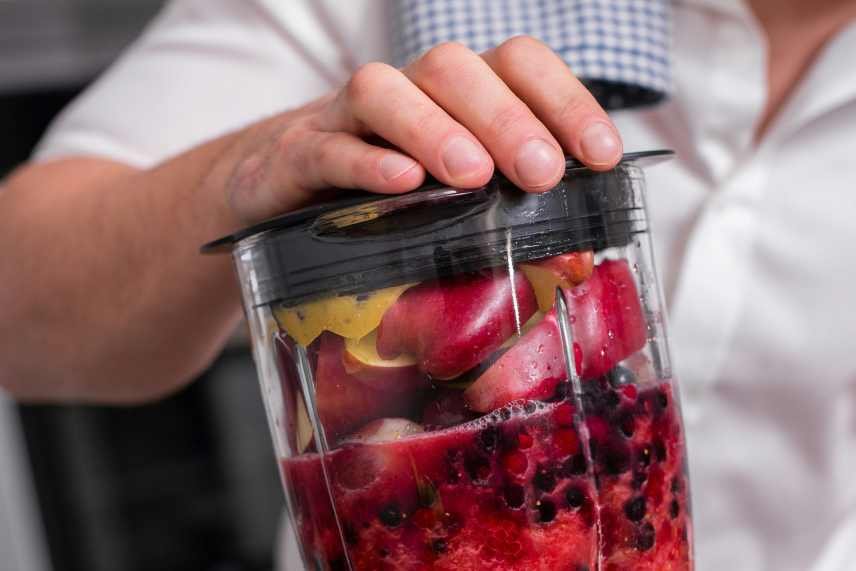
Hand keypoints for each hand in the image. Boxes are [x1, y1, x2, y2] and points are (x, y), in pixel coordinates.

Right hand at [224, 36, 622, 223]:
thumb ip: (500, 199)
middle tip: (540, 173)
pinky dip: (364, 161)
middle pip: (453, 69)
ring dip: (434, 128)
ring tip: (471, 177)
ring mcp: (344, 119)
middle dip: (505, 118)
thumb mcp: (447, 195)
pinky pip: (326, 147)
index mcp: (452, 96)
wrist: (279, 193)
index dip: (565, 100)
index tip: (600, 156)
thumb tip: (577, 238)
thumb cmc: (382, 197)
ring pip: (383, 91)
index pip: (516, 65)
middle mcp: (403, 93)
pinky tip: (400, 185)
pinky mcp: (296, 156)